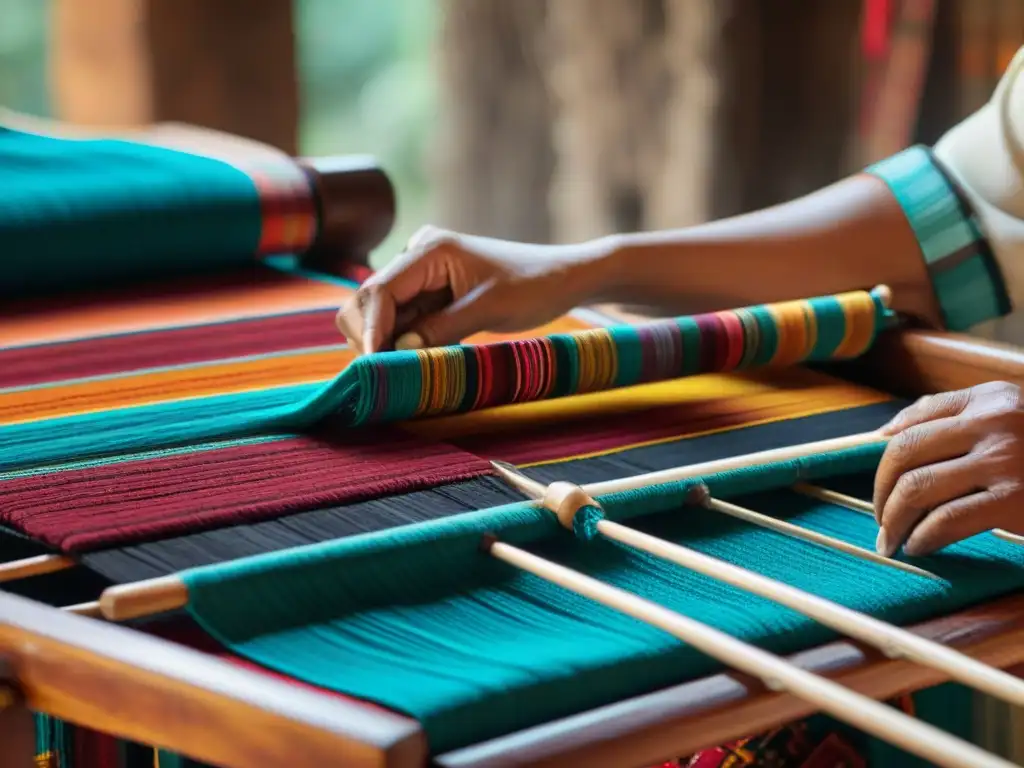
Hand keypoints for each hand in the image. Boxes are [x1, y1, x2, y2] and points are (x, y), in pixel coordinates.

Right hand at [335, 226, 610, 354]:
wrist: (563, 278)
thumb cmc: (533, 287)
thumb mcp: (489, 310)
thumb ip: (441, 329)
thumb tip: (397, 351)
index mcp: (430, 250)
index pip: (379, 290)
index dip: (371, 329)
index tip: (373, 364)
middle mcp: (417, 256)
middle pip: (368, 301)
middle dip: (371, 336)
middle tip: (388, 373)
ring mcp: (421, 274)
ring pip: (381, 314)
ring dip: (386, 342)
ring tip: (406, 368)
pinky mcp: (430, 292)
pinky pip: (402, 320)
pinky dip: (402, 342)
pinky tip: (414, 360)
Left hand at [873, 381, 1023, 556]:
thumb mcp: (1013, 416)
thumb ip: (958, 415)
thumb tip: (886, 432)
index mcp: (989, 398)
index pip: (914, 421)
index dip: (883, 457)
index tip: (879, 484)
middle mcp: (994, 422)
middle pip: (904, 453)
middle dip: (881, 492)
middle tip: (880, 520)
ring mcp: (1005, 460)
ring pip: (918, 487)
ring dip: (894, 519)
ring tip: (892, 539)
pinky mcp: (1016, 500)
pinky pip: (947, 520)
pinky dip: (923, 537)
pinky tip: (921, 546)